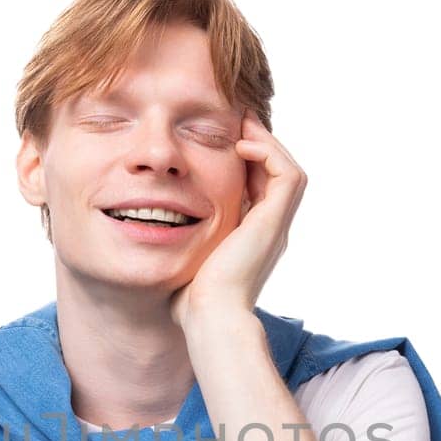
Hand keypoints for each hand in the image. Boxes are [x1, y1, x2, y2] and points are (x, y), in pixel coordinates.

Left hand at [169, 108, 307, 329]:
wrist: (209, 317)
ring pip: (288, 171)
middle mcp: (270, 231)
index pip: (258, 190)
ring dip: (267, 144)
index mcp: (252, 240)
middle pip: (277, 177)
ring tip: (240, 126)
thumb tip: (152, 226)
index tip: (221, 142)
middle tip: (235, 123)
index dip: (244, 164)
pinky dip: (269, 155)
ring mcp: (276, 227)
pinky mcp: (274, 222)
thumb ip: (180, 240)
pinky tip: (240, 147)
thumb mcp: (184, 259)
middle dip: (258, 147)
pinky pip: (287, 175)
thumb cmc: (190, 301)